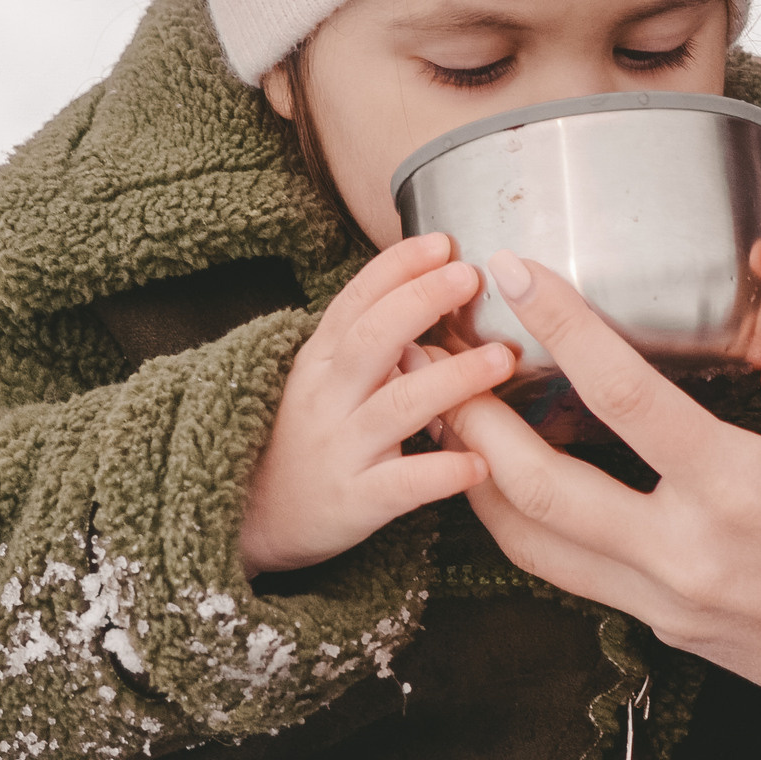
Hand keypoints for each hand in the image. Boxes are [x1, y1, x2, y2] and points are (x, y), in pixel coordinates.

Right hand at [241, 234, 515, 574]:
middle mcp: (326, 397)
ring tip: (502, 360)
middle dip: (422, 302)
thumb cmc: (310, 436)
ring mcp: (340, 448)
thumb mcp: (328, 378)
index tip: (442, 241)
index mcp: (322, 360)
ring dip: (453, 380)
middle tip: (471, 277)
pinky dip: (441, 472)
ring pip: (396, 406)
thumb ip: (373, 338)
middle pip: (372, 339)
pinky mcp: (355, 500)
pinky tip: (482, 463)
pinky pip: (401, 485)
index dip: (397, 267)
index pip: (356, 300)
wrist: (258, 517)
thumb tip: (436, 282)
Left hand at [441, 251, 760, 734]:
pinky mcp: (667, 629)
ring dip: (478, 475)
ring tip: (444, 410)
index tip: (514, 273)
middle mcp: (685, 555)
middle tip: (433, 351)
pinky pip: (571, 572)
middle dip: (471, 416)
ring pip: (532, 545)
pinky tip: (506, 475)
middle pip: (534, 488)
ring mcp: (667, 602)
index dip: (560, 327)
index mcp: (737, 491)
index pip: (623, 398)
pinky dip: (526, 521)